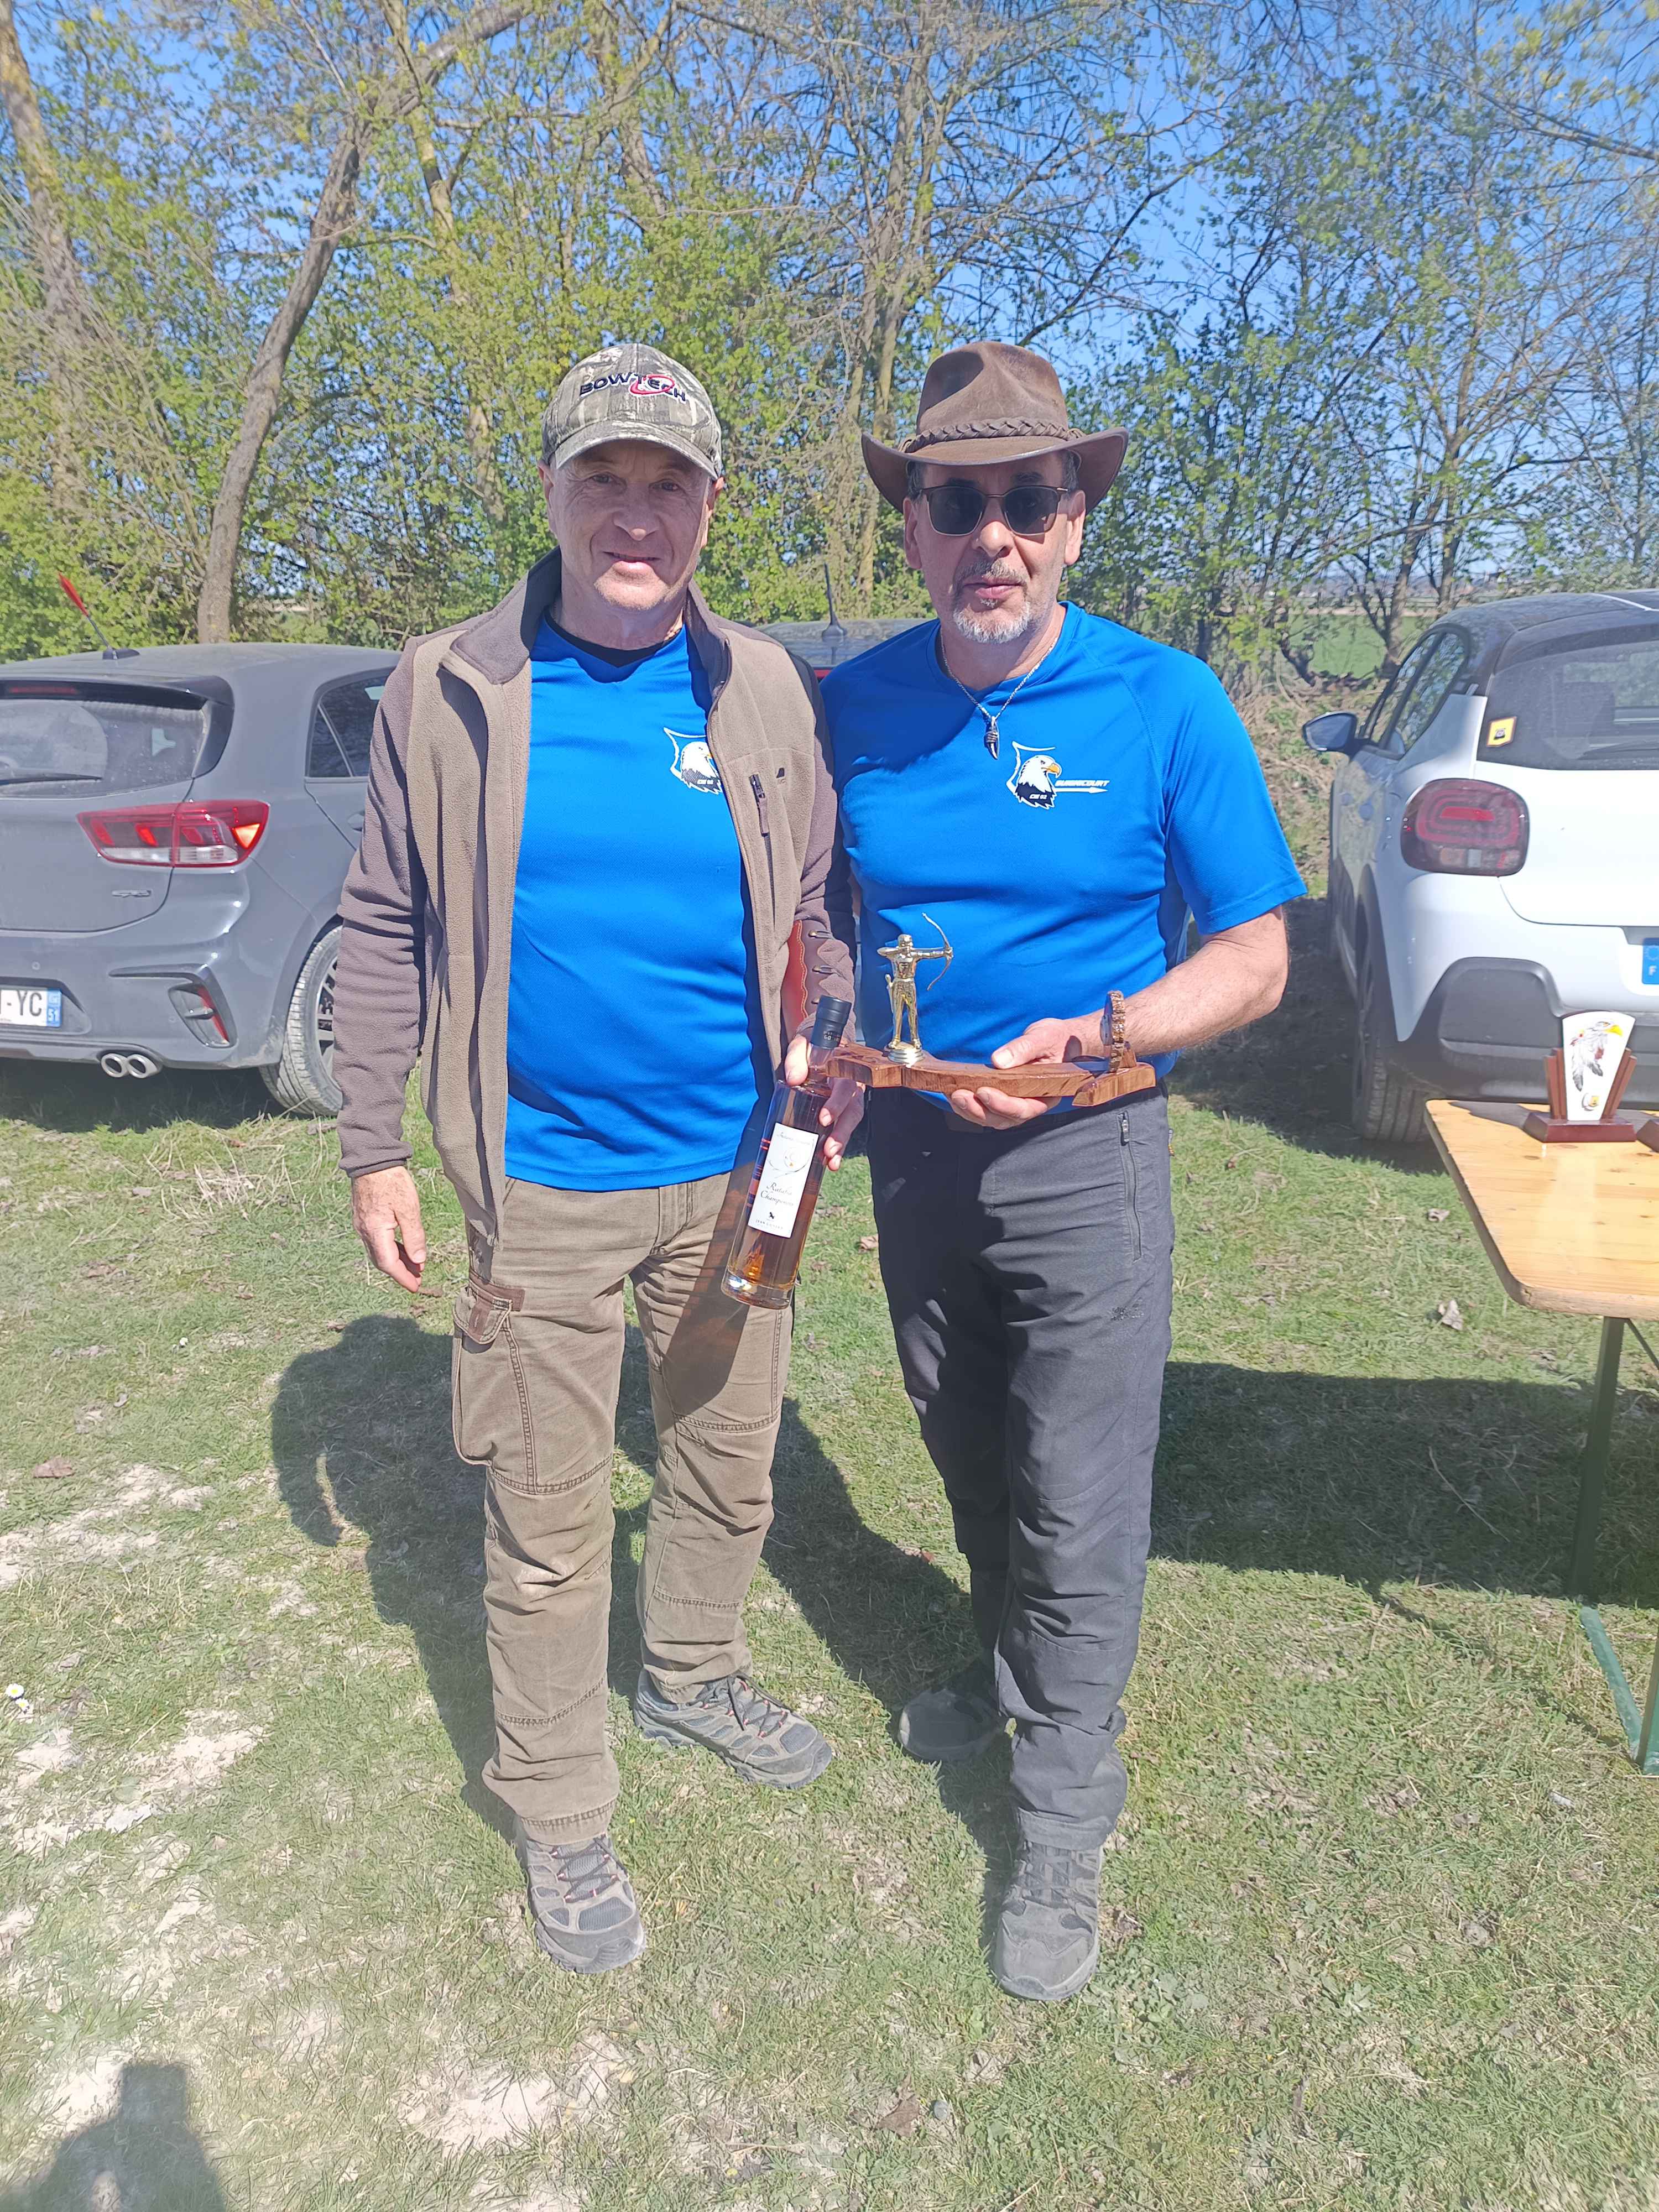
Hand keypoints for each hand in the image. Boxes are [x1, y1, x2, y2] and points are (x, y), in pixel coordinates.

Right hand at [351, 1164, 426, 1290]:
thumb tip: (419, 1260)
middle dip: (400, 1272)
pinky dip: (390, 1248)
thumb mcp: (408, 1208)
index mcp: (375, 1231)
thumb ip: (414, 1236)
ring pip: (378, 1251)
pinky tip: (403, 1248)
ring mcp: (362, 1224)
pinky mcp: (364, 1218)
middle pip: (382, 1261)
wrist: (372, 1160)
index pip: (388, 1264)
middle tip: (418, 1279)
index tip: (415, 1287)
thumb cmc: (391, 1181)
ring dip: (396, 1261)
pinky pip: (376, 1241)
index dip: (403, 1277)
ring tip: (415, 1265)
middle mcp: (364, 1231)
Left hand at [782, 1036, 864, 1169]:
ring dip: (841, 1144)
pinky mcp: (842, 1112)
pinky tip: (828, 1162)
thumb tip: (794, 1078)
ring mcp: (849, 1101)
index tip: (824, 1119)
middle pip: (852, 1113)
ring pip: (850, 1124)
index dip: (837, 1104)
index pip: (845, 1088)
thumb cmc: (812, 1046)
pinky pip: (843, 1130)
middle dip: (841, 1133)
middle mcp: (851, 1087)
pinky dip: (837, 1146)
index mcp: (844, 1070)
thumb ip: (797, 1057)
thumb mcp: (802, 1044)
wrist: (821, 1045)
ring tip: (831, 1162)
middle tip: (829, 1150)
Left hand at [947, 1012, 1100, 1130]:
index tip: (982, 1091)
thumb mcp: (1043, 1037)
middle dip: (979, 1110)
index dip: (1002, 1104)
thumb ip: (1023, 1048)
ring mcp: (1017, 1103)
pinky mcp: (1005, 1098)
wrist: (1059, 1041)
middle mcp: (1031, 1104)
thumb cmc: (1055, 1039)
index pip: (1024, 1108)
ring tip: (953, 1096)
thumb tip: (998, 1060)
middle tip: (959, 1095)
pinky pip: (986, 1109)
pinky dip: (970, 1106)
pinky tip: (954, 1094)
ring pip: (992, 1118)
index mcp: (1046, 1093)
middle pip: (1004, 1119)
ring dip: (971, 1111)